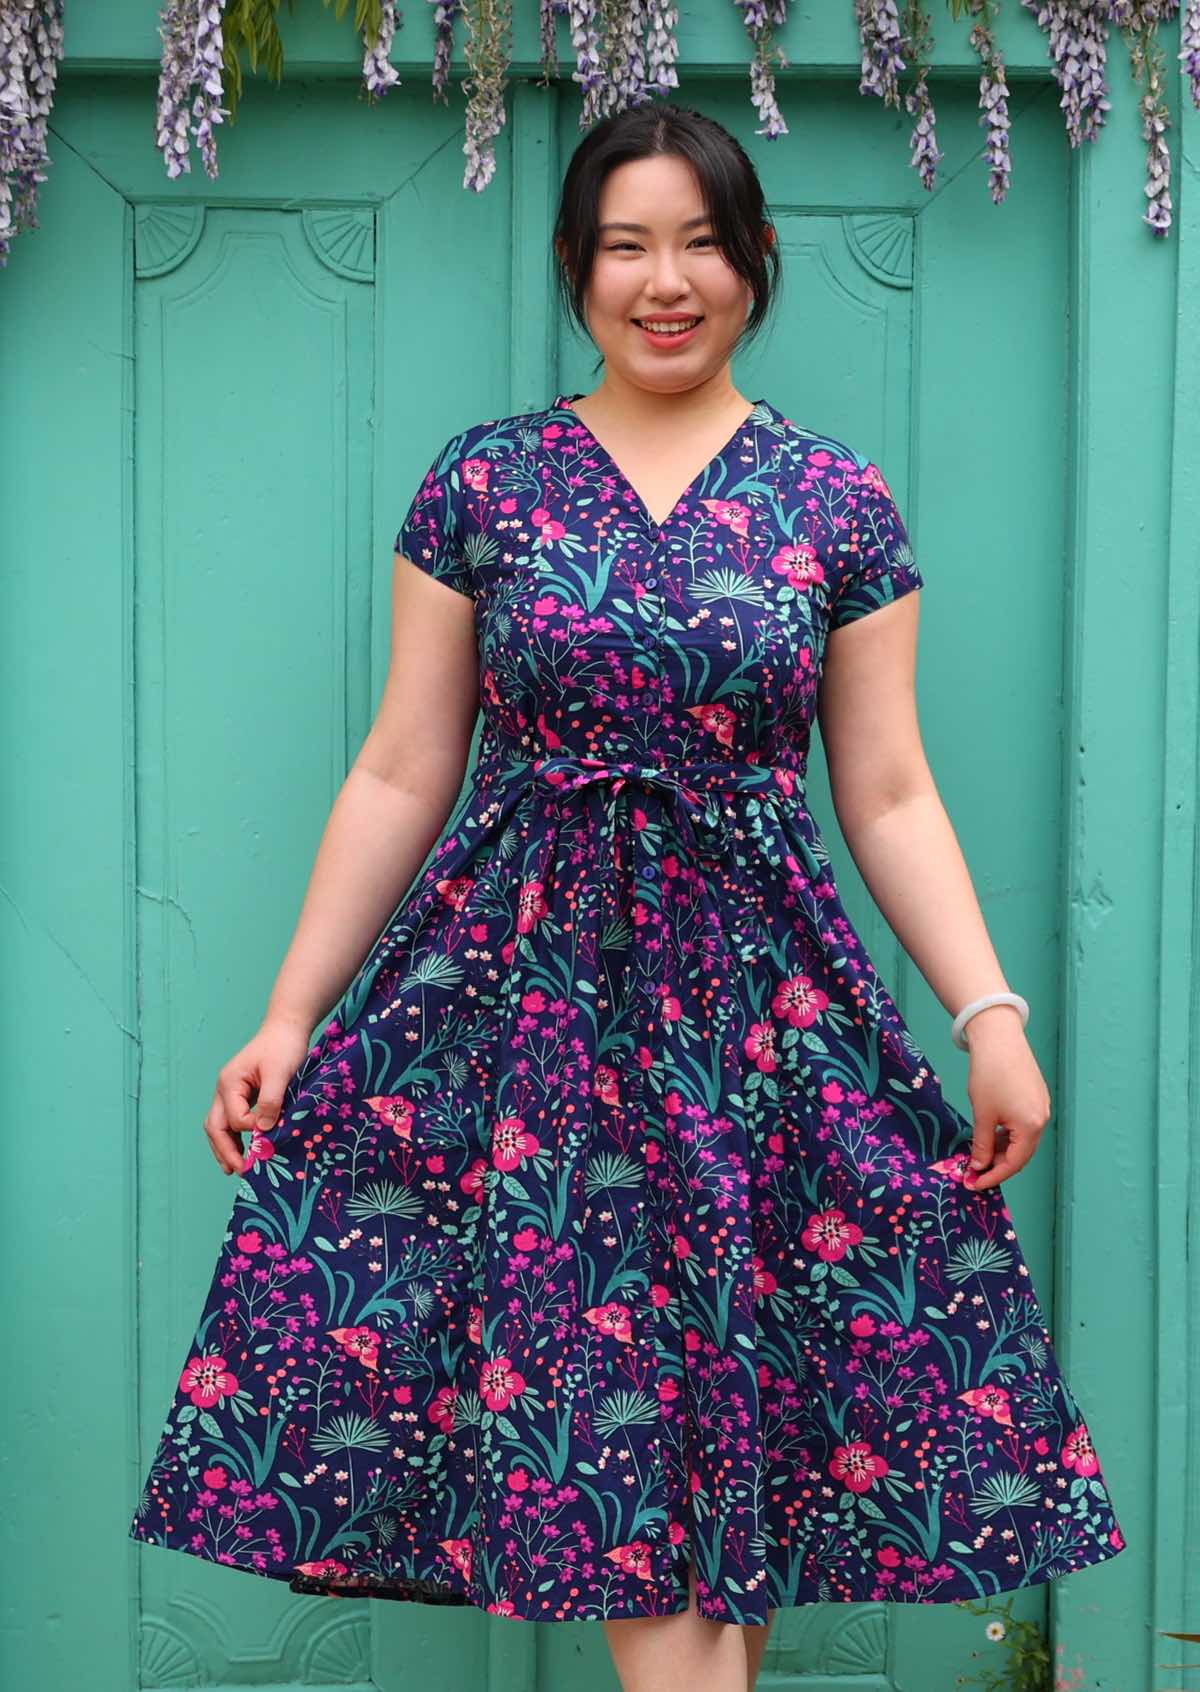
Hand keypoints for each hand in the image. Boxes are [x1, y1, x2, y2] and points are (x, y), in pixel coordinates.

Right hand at [203, 1013, 315, 1175]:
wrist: (287, 1028)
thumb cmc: (283, 1047)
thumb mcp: (280, 1073)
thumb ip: (270, 1100)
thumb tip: (263, 1130)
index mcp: (229, 1083)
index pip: (233, 1118)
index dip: (251, 1130)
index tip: (270, 1135)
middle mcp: (224, 1090)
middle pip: (215, 1126)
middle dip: (225, 1150)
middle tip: (239, 1171)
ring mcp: (231, 1093)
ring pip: (219, 1127)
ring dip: (226, 1148)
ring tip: (236, 1169)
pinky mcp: (242, 1096)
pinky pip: (232, 1122)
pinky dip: (236, 1138)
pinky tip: (245, 1152)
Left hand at [963, 1009, 1051, 1190]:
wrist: (998, 1037)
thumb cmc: (989, 1074)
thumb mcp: (983, 1114)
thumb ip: (983, 1145)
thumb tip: (979, 1166)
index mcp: (1031, 1126)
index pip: (1014, 1163)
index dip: (993, 1176)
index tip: (974, 1184)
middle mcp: (1042, 1118)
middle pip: (1021, 1154)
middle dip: (998, 1166)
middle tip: (975, 1173)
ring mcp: (1041, 1107)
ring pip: (1022, 1140)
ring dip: (1002, 1150)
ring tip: (979, 1156)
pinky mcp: (1035, 1096)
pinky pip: (1023, 1125)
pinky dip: (1008, 1135)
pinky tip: (990, 1136)